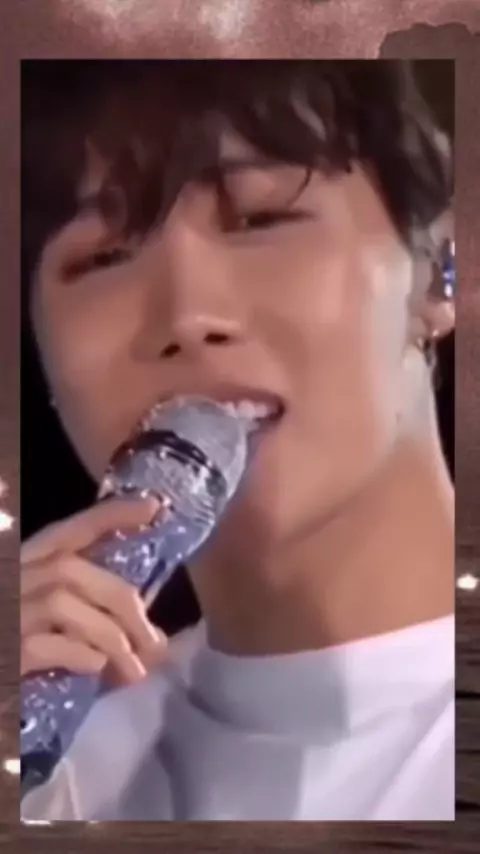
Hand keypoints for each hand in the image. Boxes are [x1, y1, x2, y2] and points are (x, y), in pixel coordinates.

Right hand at [21, 495, 168, 686]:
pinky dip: (81, 656)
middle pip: (71, 569)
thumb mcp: (49, 616)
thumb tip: (152, 632)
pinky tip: (96, 669)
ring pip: (63, 604)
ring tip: (134, 669)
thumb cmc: (21, 642)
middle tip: (154, 641)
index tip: (153, 507)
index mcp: (24, 563)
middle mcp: (11, 579)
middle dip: (123, 603)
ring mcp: (7, 613)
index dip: (111, 515)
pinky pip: (48, 645)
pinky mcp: (7, 650)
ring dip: (111, 637)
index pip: (69, 529)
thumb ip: (92, 611)